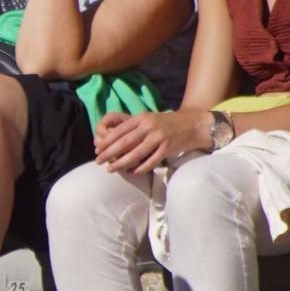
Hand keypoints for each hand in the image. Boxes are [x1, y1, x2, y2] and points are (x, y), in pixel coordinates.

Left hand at [93, 110, 210, 172]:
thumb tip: (113, 139)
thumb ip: (134, 127)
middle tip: (98, 161)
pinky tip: (131, 172)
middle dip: (109, 153)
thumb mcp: (149, 119)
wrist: (192, 125)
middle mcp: (149, 126)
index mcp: (142, 118)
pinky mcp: (167, 148)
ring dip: (121, 163)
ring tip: (110, 169)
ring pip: (136, 153)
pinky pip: (150, 161)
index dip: (107, 141)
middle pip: (124, 142)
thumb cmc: (167, 123)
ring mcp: (159, 138)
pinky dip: (140, 168)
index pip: (120, 130)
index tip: (97, 149)